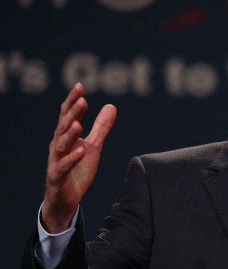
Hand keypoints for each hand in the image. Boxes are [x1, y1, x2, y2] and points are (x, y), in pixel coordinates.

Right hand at [41, 83, 116, 232]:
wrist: (66, 199)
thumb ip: (101, 127)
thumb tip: (111, 106)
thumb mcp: (93, 146)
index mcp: (66, 137)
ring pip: (59, 145)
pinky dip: (71, 158)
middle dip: (72, 113)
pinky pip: (63, 167)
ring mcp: (56, 161)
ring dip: (69, 134)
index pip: (67, 115)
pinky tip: (81, 150)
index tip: (80, 86)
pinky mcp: (57, 177)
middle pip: (63, 127)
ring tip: (78, 123)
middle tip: (82, 101)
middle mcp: (58, 146)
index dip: (73, 101)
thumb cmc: (77, 169)